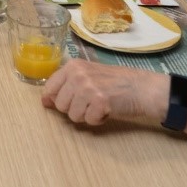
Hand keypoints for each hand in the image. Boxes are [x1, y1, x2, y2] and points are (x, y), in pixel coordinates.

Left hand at [42, 60, 161, 125]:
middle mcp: (78, 74)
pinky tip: (107, 110)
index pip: (50, 87)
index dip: (53, 99)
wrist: (141, 87)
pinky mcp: (100, 101)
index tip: (58, 103)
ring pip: (73, 115)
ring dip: (86, 115)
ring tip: (99, 105)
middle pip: (60, 105)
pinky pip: (89, 121)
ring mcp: (88, 87)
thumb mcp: (88, 75)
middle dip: (74, 109)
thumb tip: (45, 100)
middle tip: (89, 103)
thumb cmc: (115, 82)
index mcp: (73, 66)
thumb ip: (68, 84)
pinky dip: (98, 120)